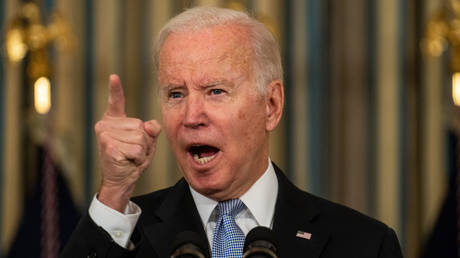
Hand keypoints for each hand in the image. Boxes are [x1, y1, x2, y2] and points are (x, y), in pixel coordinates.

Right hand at [95, 74, 160, 211]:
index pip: (116, 101)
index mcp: (115, 120)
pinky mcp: (108, 146)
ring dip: (141, 152)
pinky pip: (136, 150)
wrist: (121, 179)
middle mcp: (106, 124)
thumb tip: (151, 126)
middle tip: (132, 152)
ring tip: (129, 156)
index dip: (115, 89)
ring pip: (140, 139)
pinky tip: (126, 161)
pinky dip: (137, 159)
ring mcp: (105, 135)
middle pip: (141, 127)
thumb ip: (151, 130)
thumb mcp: (147, 142)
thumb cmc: (132, 159)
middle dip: (144, 143)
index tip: (114, 77)